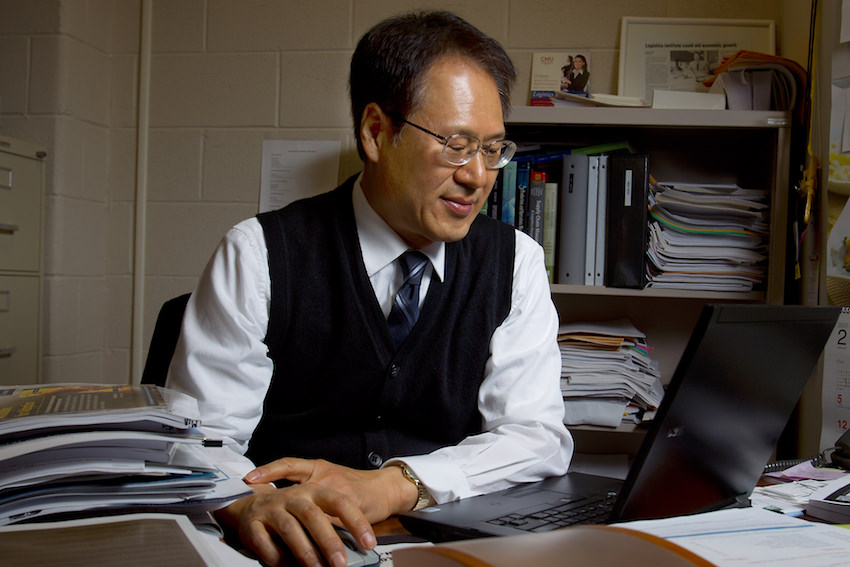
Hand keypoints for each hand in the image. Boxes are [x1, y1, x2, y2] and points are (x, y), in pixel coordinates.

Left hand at [217, 458, 416, 566]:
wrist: (386, 488)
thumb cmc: (355, 485)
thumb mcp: (330, 479)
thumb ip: (309, 488)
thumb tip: (281, 504)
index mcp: (317, 468)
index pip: (289, 465)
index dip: (268, 470)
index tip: (248, 478)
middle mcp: (324, 476)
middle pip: (295, 492)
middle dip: (276, 504)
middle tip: (258, 512)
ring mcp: (336, 490)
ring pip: (312, 511)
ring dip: (300, 531)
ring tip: (285, 543)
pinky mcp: (350, 503)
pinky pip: (331, 522)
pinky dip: (321, 536)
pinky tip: (314, 549)